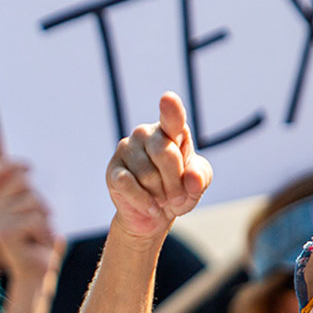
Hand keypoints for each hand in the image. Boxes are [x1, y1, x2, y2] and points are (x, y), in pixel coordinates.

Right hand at [0, 159, 63, 286]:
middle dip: (40, 197)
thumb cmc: (39, 242)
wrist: (35, 275)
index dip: (9, 164)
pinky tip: (39, 243)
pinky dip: (44, 231)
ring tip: (41, 235)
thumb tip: (33, 175)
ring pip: (32, 201)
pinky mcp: (5, 233)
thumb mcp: (35, 214)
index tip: (30, 168)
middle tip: (45, 217)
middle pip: (21, 182)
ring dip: (45, 219)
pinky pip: (34, 219)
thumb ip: (29, 195)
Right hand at [105, 93, 210, 239]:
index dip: (170, 109)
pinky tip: (150, 206)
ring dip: (161, 195)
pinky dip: (144, 201)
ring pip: (148, 175)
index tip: (168, 98)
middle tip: (178, 196)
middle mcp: (146, 133)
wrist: (153, 214)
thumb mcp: (196, 186)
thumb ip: (200, 179)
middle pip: (165, 154)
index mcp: (170, 130)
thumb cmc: (178, 191)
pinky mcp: (113, 170)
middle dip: (176, 182)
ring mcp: (126, 149)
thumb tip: (192, 178)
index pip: (172, 118)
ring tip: (161, 198)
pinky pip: (129, 185)